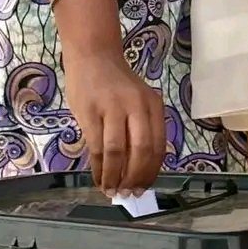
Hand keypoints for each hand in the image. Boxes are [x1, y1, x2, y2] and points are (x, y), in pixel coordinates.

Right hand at [64, 49, 165, 196]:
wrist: (93, 55)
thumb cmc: (116, 83)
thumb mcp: (138, 101)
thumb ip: (141, 129)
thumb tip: (139, 171)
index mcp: (153, 105)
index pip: (157, 146)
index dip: (150, 172)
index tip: (144, 189)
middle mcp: (136, 105)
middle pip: (140, 151)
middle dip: (134, 177)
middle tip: (128, 194)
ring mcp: (112, 107)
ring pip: (117, 152)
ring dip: (114, 176)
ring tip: (111, 190)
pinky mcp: (90, 111)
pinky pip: (96, 147)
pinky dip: (98, 168)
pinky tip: (98, 178)